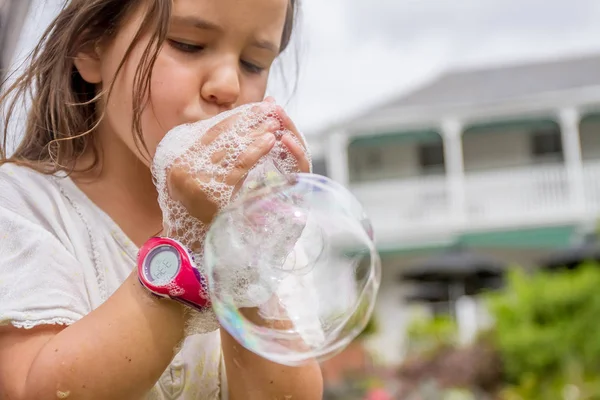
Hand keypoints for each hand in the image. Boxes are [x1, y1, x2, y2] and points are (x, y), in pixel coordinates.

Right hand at [166, 101, 309, 226]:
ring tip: (274, 123)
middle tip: (269, 110)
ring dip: (256, 133)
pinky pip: (239, 166)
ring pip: (232, 149)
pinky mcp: (211, 192)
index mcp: (176, 160)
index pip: (209, 132)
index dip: (234, 118)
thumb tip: (236, 122)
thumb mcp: (202, 177)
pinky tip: (270, 141)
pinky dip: (256, 151)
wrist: (198, 246)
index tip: (254, 108)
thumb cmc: (204, 212)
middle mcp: (180, 168)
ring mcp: (194, 180)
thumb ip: (213, 154)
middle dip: (248, 122)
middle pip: (222, 138)